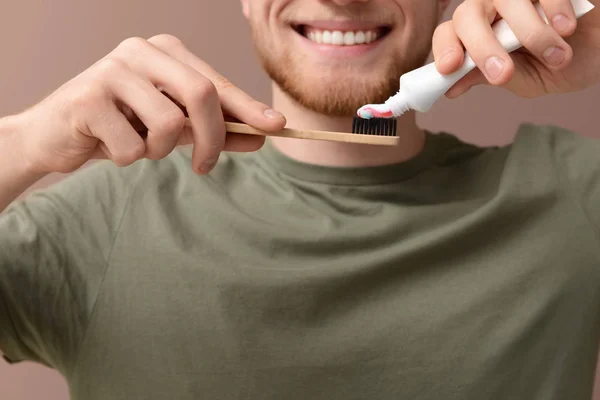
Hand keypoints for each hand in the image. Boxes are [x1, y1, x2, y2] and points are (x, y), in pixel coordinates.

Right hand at [15, 34, 285, 174]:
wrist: (56, 135)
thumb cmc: (122, 126)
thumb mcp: (175, 128)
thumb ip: (215, 129)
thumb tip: (262, 137)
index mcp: (164, 52)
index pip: (215, 82)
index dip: (247, 108)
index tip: (276, 128)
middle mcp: (140, 51)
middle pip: (200, 94)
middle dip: (212, 138)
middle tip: (206, 167)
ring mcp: (112, 71)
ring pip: (168, 125)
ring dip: (158, 151)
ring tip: (138, 145)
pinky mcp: (88, 98)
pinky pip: (132, 146)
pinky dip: (127, 158)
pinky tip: (108, 145)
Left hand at [432, 0, 599, 97]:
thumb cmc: (566, 63)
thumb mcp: (527, 79)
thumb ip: (491, 77)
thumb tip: (450, 88)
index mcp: (481, 33)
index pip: (449, 32)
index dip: (445, 47)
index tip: (450, 67)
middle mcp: (495, 8)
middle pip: (468, 15)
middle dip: (481, 47)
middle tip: (503, 74)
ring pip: (504, 0)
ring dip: (529, 34)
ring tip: (557, 57)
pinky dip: (553, 9)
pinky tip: (566, 28)